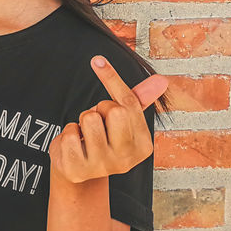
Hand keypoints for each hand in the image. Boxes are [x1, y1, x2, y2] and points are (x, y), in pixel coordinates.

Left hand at [48, 57, 166, 184]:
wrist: (79, 169)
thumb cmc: (105, 137)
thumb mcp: (123, 119)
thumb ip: (139, 99)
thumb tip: (162, 80)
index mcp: (143, 146)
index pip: (128, 103)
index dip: (111, 78)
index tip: (97, 60)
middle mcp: (126, 160)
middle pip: (112, 109)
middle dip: (100, 108)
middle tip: (99, 122)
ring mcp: (101, 167)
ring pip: (89, 118)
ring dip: (82, 121)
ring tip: (86, 134)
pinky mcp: (77, 170)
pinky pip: (69, 133)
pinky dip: (68, 133)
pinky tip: (75, 146)